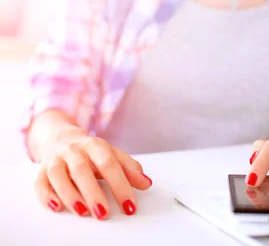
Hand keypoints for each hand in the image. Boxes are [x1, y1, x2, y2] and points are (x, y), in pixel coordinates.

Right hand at [34, 126, 151, 219]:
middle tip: (104, 213)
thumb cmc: (89, 151)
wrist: (61, 137)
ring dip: (70, 194)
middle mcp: (73, 150)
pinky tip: (56, 207)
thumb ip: (128, 168)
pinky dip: (46, 195)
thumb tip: (146, 183)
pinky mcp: (41, 171)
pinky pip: (40, 182)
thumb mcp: (111, 154)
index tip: (129, 206)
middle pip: (82, 169)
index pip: (109, 163)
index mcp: (94, 145)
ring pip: (58, 174)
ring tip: (82, 212)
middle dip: (93, 192)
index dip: (120, 185)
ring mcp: (56, 159)